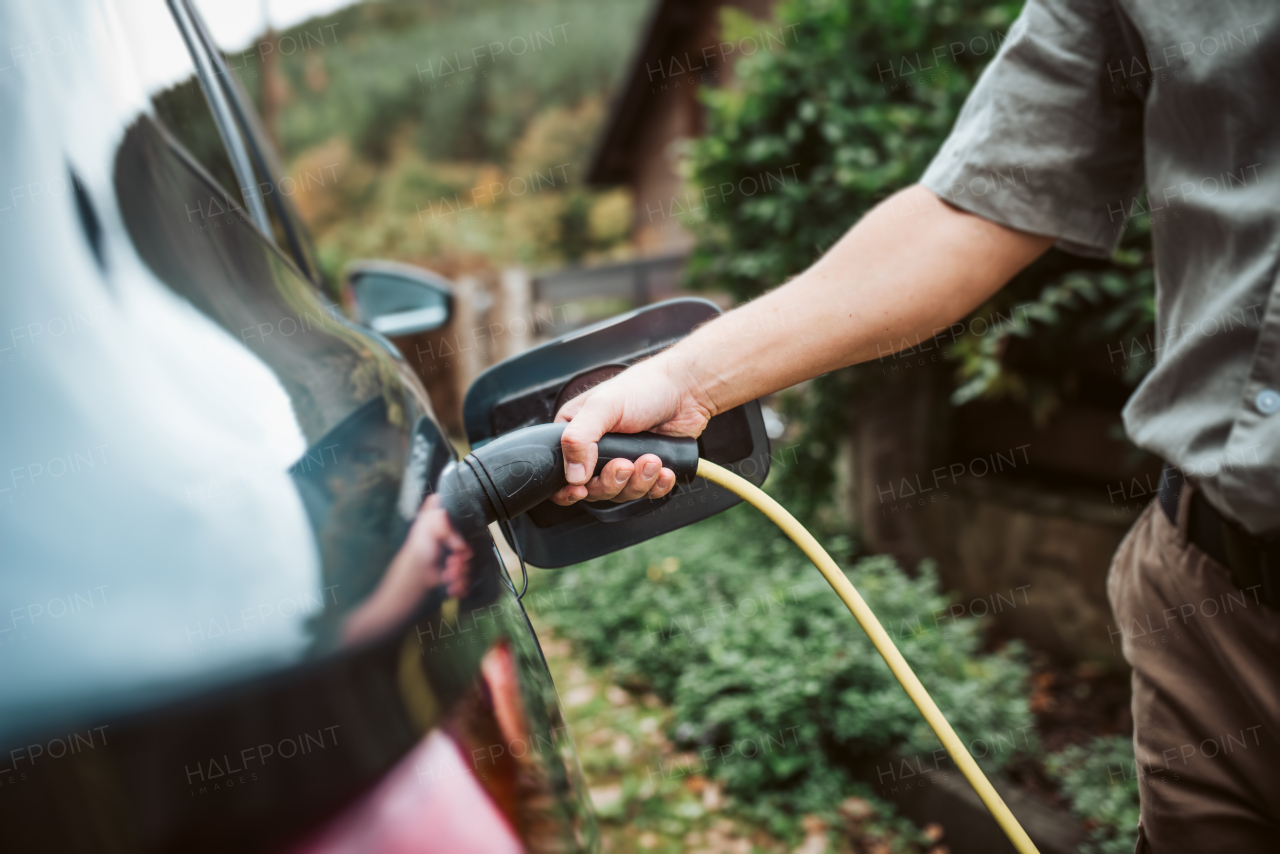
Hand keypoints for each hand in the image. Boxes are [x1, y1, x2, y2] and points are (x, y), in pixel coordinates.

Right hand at [551, 356, 713, 504]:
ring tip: (652, 460)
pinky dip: (657, 486)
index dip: (569, 488)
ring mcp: (623, 461)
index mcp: (577, 434)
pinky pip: (647, 493)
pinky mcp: (647, 470)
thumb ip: (580, 438)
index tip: (581, 490)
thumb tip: (573, 475)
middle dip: (612, 482)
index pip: (561, 473)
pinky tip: (664, 470)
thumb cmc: (644, 387)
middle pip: (593, 489)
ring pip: (621, 493)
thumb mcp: (603, 406)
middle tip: (626, 465)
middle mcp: (597, 451)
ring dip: (638, 482)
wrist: (686, 389)